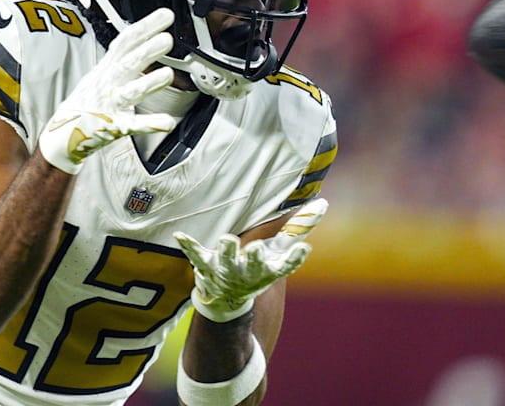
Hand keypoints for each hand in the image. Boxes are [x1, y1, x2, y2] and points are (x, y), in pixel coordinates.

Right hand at [38, 8, 177, 173]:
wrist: (63, 134)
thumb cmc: (88, 100)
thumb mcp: (102, 71)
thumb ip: (124, 55)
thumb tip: (146, 35)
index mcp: (107, 67)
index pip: (126, 42)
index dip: (145, 27)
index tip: (165, 16)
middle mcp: (108, 83)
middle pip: (127, 63)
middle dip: (147, 50)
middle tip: (167, 39)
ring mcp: (109, 105)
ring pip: (130, 92)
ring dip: (148, 82)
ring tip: (167, 75)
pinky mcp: (112, 127)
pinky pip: (133, 125)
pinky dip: (149, 124)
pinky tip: (166, 122)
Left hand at [174, 198, 327, 322]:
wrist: (227, 302)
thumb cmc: (257, 270)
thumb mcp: (279, 253)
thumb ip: (299, 228)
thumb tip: (324, 203)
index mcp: (267, 270)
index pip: (284, 266)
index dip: (294, 259)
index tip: (304, 249)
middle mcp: (247, 272)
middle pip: (253, 265)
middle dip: (255, 259)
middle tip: (256, 249)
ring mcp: (224, 270)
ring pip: (225, 261)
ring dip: (226, 252)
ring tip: (228, 240)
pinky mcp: (204, 265)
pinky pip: (195, 254)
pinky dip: (189, 245)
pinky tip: (180, 235)